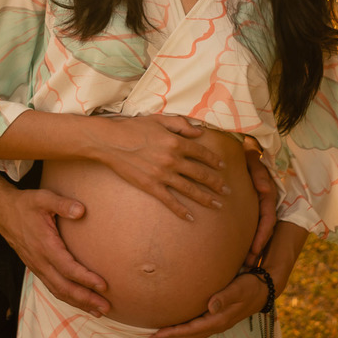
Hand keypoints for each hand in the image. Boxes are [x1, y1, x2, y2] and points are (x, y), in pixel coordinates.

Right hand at [0, 187, 110, 315]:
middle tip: (106, 307)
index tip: (103, 285)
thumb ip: (63, 204)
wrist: (3, 211)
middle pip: (64, 287)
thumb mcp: (43, 198)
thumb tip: (81, 211)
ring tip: (97, 310)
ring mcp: (37, 266)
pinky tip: (79, 301)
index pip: (68, 268)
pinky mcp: (36, 268)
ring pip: (58, 291)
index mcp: (44, 245)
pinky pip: (52, 287)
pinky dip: (67, 297)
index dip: (86, 279)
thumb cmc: (25, 204)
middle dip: (86, 299)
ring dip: (78, 302)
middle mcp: (40, 261)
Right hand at [90, 114, 228, 219]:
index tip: (223, 167)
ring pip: (190, 189)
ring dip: (206, 198)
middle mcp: (173, 160)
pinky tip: (190, 217)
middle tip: (228, 190)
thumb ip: (181, 125)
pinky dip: (181, 210)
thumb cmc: (133, 127)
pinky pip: (170, 201)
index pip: (202, 153)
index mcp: (176, 142)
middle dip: (216, 183)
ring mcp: (162, 174)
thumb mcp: (159, 120)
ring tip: (218, 205)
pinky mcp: (151, 186)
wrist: (110, 141)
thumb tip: (199, 132)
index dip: (214, 161)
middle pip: (200, 174)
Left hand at [144, 272, 265, 337]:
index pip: (191, 330)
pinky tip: (175, 333)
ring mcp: (216, 323)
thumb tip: (211, 306)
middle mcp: (216, 324)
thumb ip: (225, 297)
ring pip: (191, 335)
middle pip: (188, 337)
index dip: (173, 333)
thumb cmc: (250, 286)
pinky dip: (183, 334)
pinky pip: (195, 330)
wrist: (263, 288)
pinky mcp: (216, 318)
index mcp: (218, 319)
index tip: (157, 335)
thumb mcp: (239, 288)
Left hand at [243, 147, 276, 265]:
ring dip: (254, 244)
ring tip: (245, 262)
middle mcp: (264, 199)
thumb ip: (257, 171)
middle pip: (265, 225)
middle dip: (258, 244)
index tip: (255, 248)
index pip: (268, 214)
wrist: (238, 149)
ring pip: (259, 227)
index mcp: (266, 191)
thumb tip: (264, 187)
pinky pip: (251, 224)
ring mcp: (257, 203)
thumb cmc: (245, 154)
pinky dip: (248, 237)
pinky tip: (241, 252)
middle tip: (249, 261)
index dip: (263, 232)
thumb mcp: (252, 158)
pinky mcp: (250, 206)